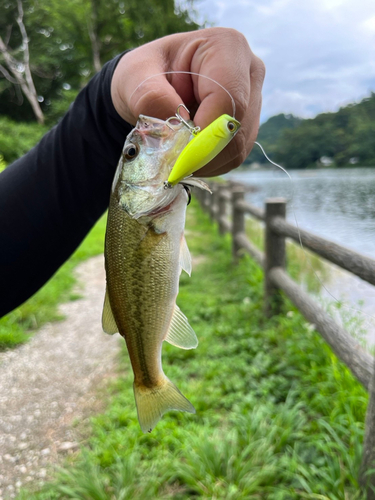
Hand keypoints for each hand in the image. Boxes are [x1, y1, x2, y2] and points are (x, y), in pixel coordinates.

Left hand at [111, 28, 264, 176]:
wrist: (150, 85)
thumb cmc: (144, 74)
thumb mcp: (135, 77)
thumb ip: (151, 99)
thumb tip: (180, 129)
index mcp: (227, 46)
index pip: (228, 99)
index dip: (204, 134)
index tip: (176, 154)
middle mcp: (249, 72)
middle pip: (236, 127)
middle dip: (202, 152)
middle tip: (171, 162)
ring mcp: (252, 101)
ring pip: (238, 146)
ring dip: (204, 161)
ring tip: (176, 154)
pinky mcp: (247, 127)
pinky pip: (234, 156)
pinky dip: (209, 164)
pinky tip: (188, 155)